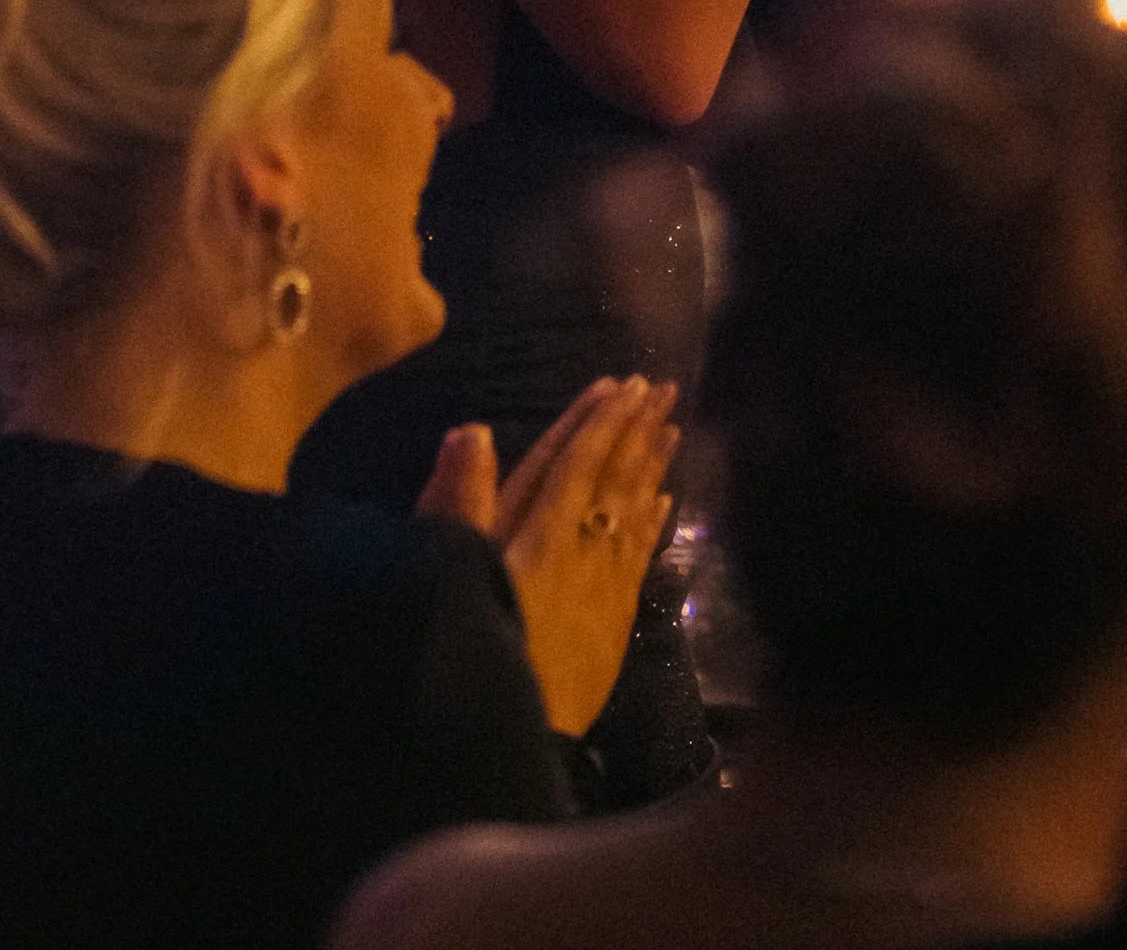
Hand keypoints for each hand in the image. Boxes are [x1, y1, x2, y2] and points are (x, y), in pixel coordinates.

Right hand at [425, 378, 677, 737]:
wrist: (515, 742)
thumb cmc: (474, 650)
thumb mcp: (454, 571)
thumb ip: (461, 501)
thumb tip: (475, 429)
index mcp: (541, 533)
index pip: (577, 461)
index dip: (599, 421)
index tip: (624, 384)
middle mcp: (582, 551)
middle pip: (614, 479)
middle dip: (637, 431)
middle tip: (664, 389)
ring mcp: (605, 587)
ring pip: (635, 513)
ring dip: (654, 467)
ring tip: (673, 427)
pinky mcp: (616, 623)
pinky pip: (641, 558)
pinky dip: (655, 524)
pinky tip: (667, 502)